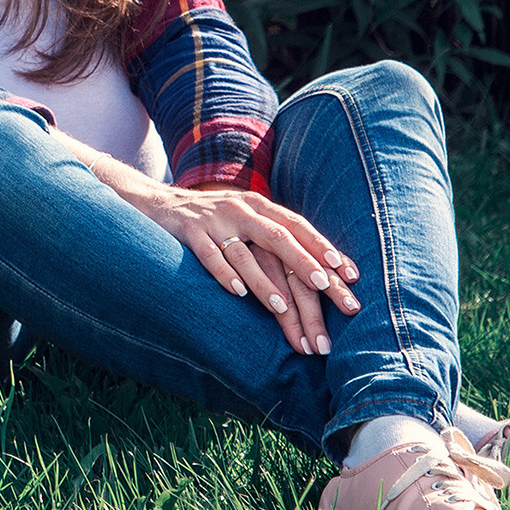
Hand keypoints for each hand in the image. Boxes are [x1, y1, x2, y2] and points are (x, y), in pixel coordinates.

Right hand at [134, 183, 360, 354]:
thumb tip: (321, 267)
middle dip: (304, 263)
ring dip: (264, 281)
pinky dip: (224, 274)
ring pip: (244, 253)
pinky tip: (238, 293)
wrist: (161, 202)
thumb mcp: (247, 218)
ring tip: (281, 307)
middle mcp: (240, 210)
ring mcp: (214, 220)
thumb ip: (275, 234)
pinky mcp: (189, 232)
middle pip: (279, 237)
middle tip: (325, 286)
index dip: (324, 247)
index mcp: (259, 205)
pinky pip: (209, 255)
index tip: (349, 273)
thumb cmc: (215, 219)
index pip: (298, 226)